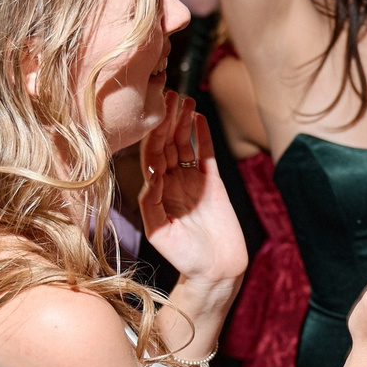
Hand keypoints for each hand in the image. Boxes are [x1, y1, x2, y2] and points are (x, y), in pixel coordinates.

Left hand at [139, 96, 249, 289]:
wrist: (216, 270)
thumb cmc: (184, 257)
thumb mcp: (161, 232)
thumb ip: (151, 205)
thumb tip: (149, 177)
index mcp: (155, 193)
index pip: (151, 157)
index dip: (151, 134)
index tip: (153, 113)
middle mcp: (172, 183)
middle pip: (167, 145)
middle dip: (167, 121)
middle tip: (169, 95)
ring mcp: (193, 182)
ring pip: (185, 146)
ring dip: (183, 123)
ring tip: (184, 100)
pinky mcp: (213, 184)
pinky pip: (205, 155)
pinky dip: (202, 136)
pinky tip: (199, 118)